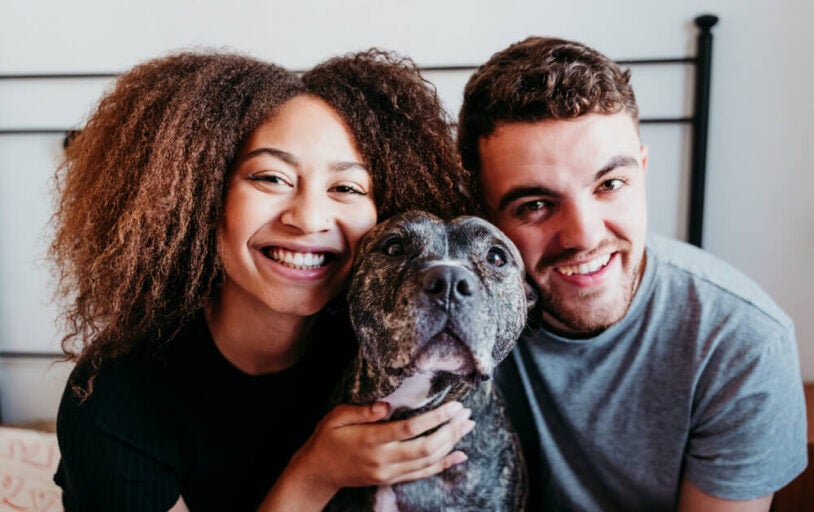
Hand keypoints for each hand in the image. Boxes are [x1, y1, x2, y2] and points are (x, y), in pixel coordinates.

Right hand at [259, 400, 473, 510]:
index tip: (454, 404)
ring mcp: (389, 472)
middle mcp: (384, 459)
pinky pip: (423, 473)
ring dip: (452, 443)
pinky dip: (444, 464)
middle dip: (451, 430)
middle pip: (426, 446)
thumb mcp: (336, 417)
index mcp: (371, 440)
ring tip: (468, 426)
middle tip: (467, 413)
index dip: (435, 417)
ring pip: (428, 460)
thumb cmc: (327, 438)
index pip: (411, 428)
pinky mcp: (392, 479)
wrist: (319, 472)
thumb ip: (362, 411)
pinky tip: (459, 454)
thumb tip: (387, 404)